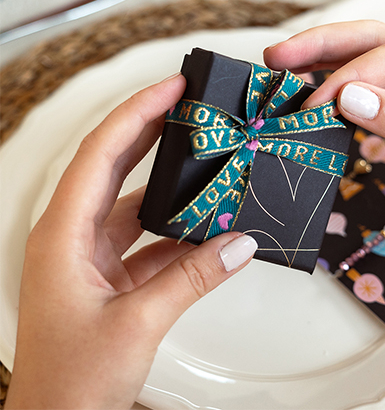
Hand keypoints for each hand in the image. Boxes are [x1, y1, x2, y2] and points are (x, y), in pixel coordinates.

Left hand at [6, 74, 257, 408]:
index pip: (102, 153)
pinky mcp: (110, 276)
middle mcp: (72, 236)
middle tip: (186, 104)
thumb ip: (193, 279)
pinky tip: (206, 228)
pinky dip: (177, 232)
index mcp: (61, 234)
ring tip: (204, 162)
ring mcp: (91, 256)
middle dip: (151, 131)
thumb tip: (238, 245)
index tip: (171, 88)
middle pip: (114, 166)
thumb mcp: (138, 324)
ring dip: (170, 187)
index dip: (138, 114)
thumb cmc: (70, 386)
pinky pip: (148, 241)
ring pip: (135, 205)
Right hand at [264, 21, 384, 243]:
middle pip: (373, 46)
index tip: (313, 104)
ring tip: (286, 74)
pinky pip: (371, 109)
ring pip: (367, 75)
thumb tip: (349, 99)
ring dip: (325, 72)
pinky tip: (317, 107)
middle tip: (278, 55)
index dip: (348, 75)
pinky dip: (341, 106)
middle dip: (323, 47)